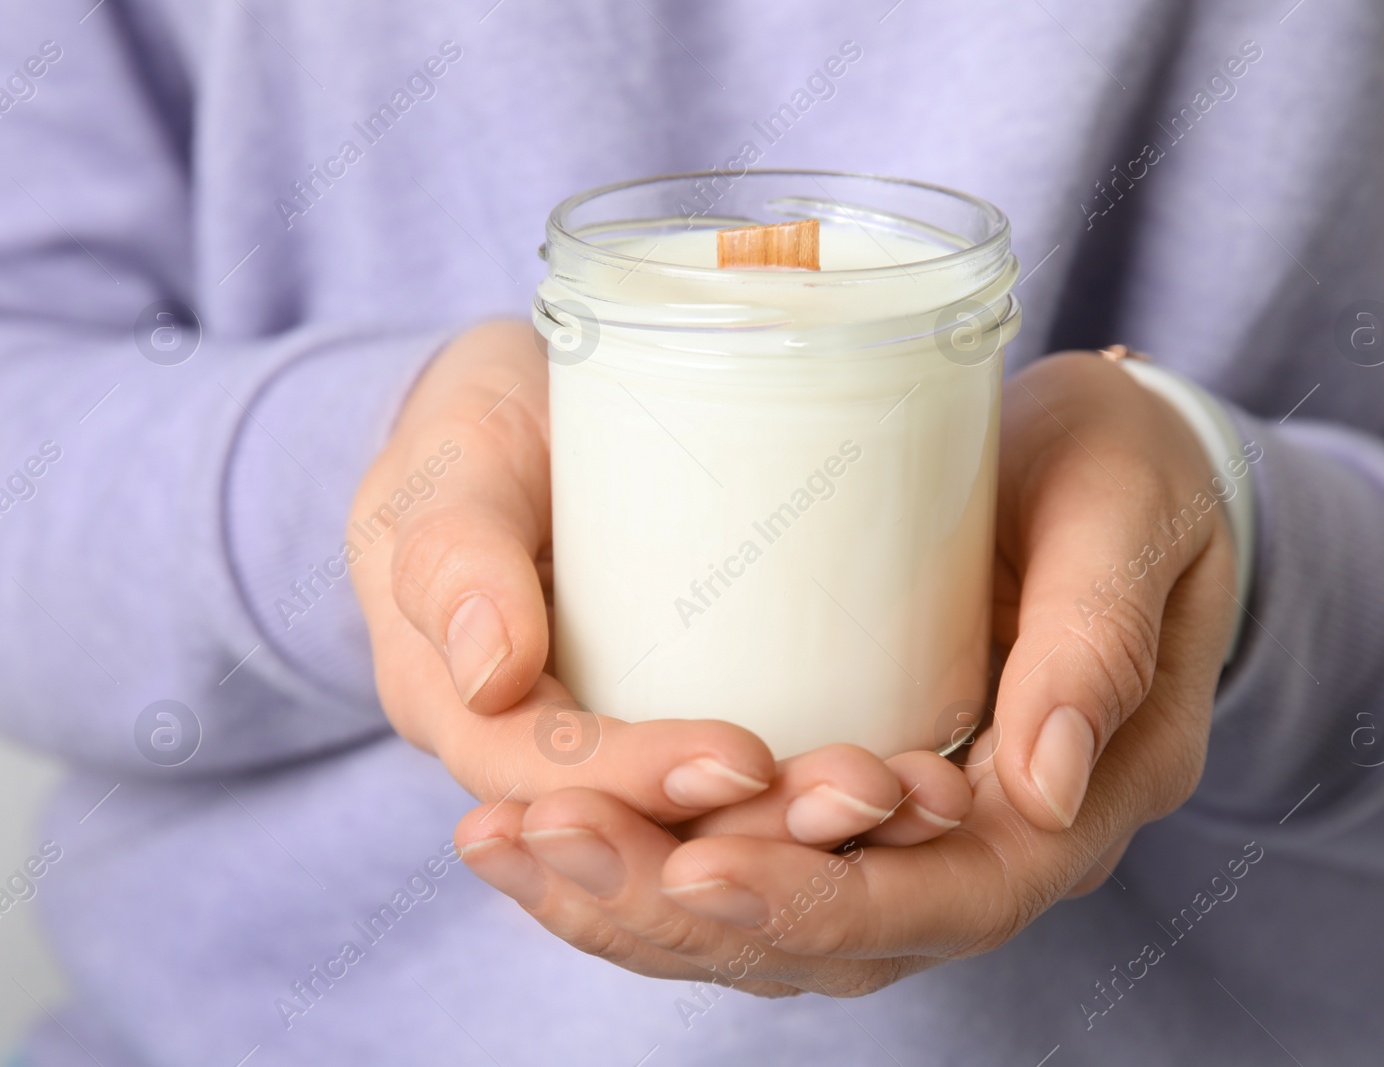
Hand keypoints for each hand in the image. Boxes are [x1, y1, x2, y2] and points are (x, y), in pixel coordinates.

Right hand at [348, 320, 969, 841]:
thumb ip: (452, 552)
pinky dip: (840, 813)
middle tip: (868, 791)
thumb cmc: (479, 429)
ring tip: (922, 799)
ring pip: (717, 847)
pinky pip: (761, 810)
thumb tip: (492, 675)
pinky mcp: (696, 736)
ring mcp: (630, 759)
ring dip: (819, 842)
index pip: (548, 783)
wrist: (533, 416)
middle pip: (649, 845)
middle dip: (759, 840)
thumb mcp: (450, 468)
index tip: (743, 761)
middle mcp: (550, 767)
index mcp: (468, 717)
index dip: (638, 785)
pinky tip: (933, 792)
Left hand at [456, 352, 1237, 993]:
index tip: (699, 866)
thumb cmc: (1128, 476)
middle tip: (545, 840)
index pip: (947, 900)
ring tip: (511, 843)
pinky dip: (645, 852)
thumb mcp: (1126, 518)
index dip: (821, 899)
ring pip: (767, 916)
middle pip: (828, 934)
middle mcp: (987, 848)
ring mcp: (910, 833)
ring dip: (634, 895)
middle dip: (677, 905)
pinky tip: (544, 817)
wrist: (1112, 469)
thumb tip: (1042, 785)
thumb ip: (1096, 639)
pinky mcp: (842, 793)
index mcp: (1071, 806)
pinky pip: (742, 856)